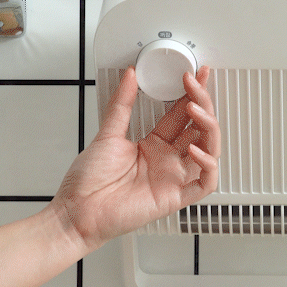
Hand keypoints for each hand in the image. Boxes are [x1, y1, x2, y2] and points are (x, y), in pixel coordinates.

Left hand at [52, 66, 220, 250]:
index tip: (194, 75)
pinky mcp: (174, 198)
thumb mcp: (107, 135)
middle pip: (199, 129)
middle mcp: (168, 160)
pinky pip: (205, 183)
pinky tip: (197, 150)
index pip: (182, 116)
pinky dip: (207, 166)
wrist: (77, 211)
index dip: (192, 95)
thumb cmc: (89, 181)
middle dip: (202, 103)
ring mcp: (173, 179)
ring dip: (208, 128)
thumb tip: (130, 76)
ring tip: (195, 109)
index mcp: (154, 145)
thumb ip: (121, 105)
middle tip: (195, 84)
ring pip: (209, 151)